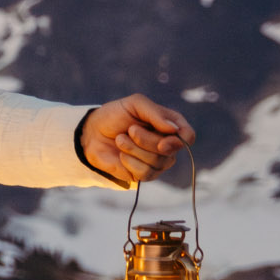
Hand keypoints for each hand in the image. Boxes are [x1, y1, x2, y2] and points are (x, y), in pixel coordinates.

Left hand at [80, 94, 196, 186]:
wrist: (91, 133)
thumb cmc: (114, 115)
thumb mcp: (135, 104)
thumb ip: (156, 113)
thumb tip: (175, 130)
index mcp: (169, 125)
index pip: (188, 136)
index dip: (179, 141)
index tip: (163, 140)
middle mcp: (167, 144)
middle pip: (170, 150)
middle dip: (146, 140)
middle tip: (130, 130)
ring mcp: (156, 161)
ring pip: (157, 162)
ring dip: (134, 150)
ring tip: (120, 140)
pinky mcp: (143, 174)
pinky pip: (145, 174)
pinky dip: (130, 162)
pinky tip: (121, 155)